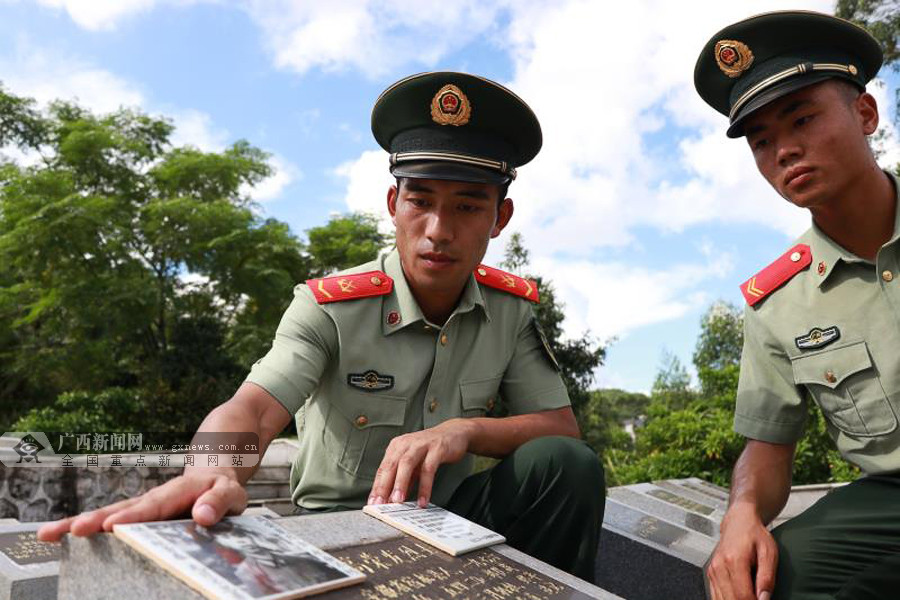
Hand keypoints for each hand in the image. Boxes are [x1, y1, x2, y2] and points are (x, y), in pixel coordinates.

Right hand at [37, 472, 247, 541]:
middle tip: (75, 530)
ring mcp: (141, 507)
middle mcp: (154, 498)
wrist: (214, 470)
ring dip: (79, 523)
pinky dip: (82, 529)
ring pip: (108, 514)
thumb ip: (219, 502)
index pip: (156, 506)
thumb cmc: (222, 486)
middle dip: (98, 520)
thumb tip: (203, 516)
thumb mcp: (231, 492)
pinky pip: (108, 522)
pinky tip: (54, 536)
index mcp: (178, 492)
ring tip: (49, 533)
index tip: (114, 525)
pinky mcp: (135, 516)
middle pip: (124, 509)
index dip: (136, 517)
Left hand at [368, 419, 474, 507]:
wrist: (454, 433)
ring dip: (400, 483)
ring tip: (398, 501)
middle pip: (391, 465)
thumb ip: (404, 480)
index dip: (376, 487)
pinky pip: (428, 469)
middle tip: (380, 504)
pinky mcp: (436, 449)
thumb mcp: (414, 464)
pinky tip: (423, 500)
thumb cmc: (430, 449)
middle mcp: (406, 444)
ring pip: (407, 464)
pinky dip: (425, 486)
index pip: (383, 469)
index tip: (372, 503)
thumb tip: (393, 499)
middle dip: (384, 486)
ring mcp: (421, 445)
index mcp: (397, 447)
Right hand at [707, 504, 777, 599]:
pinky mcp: (711, 574)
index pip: (743, 595)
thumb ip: (767, 577)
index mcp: (734, 560)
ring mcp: (713, 570)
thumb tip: (764, 599)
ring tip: (750, 597)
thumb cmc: (755, 535)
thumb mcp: (769, 553)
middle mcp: (719, 566)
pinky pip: (715, 596)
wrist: (739, 522)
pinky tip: (738, 597)